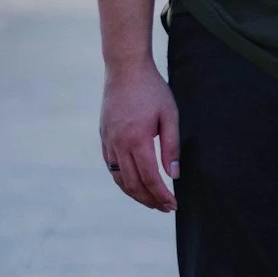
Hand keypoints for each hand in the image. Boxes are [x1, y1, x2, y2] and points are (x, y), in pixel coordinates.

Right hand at [100, 60, 179, 212]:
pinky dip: (123, 181)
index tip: (172, 205)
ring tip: (151, 201)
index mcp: (137, 139)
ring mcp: (108, 141)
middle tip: (164, 207)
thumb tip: (174, 175)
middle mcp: (119, 144)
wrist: (125, 69)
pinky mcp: (104, 137)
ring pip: (119, 179)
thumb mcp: (169, 114)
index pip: (150, 178)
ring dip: (135, 194)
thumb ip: (171, 146)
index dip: (161, 195)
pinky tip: (135, 184)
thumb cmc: (151, 89)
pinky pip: (111, 167)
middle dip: (149, 200)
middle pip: (133, 184)